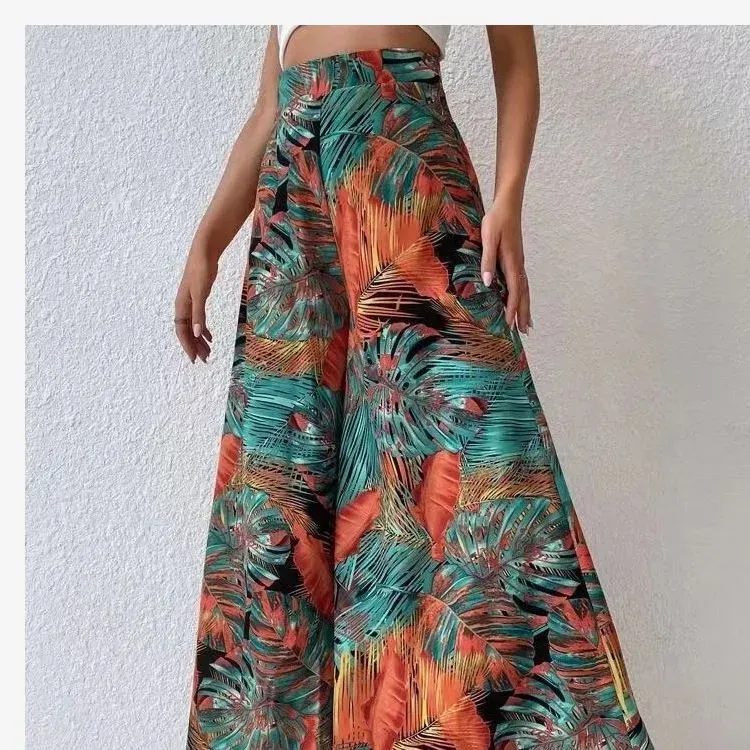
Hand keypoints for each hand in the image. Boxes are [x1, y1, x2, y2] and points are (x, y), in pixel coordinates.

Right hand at [174, 247, 217, 361]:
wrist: (204, 253)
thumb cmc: (201, 271)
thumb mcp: (201, 294)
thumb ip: (199, 314)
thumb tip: (196, 333)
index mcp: (181, 306)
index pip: (182, 331)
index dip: (188, 346)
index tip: (194, 359)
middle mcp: (183, 306)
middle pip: (187, 332)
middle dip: (195, 346)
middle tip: (205, 359)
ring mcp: (190, 303)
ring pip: (193, 326)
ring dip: (199, 339)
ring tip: (208, 351)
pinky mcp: (198, 299)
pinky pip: (198, 319)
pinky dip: (203, 329)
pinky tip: (209, 336)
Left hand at [480, 198, 531, 333]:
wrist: (508, 205)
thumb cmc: (496, 221)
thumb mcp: (488, 239)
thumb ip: (487, 261)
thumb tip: (488, 283)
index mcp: (512, 263)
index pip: (514, 291)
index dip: (513, 309)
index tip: (510, 325)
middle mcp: (519, 265)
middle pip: (524, 294)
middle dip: (524, 313)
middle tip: (525, 331)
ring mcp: (519, 262)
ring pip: (525, 289)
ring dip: (526, 306)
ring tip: (528, 322)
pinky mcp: (517, 259)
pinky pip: (522, 282)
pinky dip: (523, 295)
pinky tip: (521, 299)